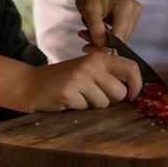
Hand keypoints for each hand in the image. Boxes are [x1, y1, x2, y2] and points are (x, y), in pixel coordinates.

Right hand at [23, 51, 142, 110]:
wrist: (31, 84)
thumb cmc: (64, 80)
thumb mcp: (88, 70)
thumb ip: (109, 75)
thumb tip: (133, 90)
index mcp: (100, 58)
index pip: (131, 67)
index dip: (136, 84)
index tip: (132, 96)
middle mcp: (91, 65)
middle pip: (119, 93)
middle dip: (110, 100)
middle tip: (92, 95)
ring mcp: (79, 78)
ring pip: (104, 104)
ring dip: (92, 105)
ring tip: (78, 96)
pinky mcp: (68, 92)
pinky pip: (86, 109)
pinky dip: (78, 108)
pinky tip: (68, 100)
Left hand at [75, 0, 140, 49]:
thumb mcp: (89, 10)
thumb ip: (96, 27)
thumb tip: (103, 45)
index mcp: (126, 6)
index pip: (120, 34)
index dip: (105, 44)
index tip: (87, 47)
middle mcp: (135, 11)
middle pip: (120, 38)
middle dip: (101, 42)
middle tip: (83, 37)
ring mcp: (135, 16)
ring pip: (119, 39)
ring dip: (101, 41)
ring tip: (85, 33)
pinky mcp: (131, 21)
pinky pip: (119, 36)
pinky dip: (105, 38)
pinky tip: (94, 33)